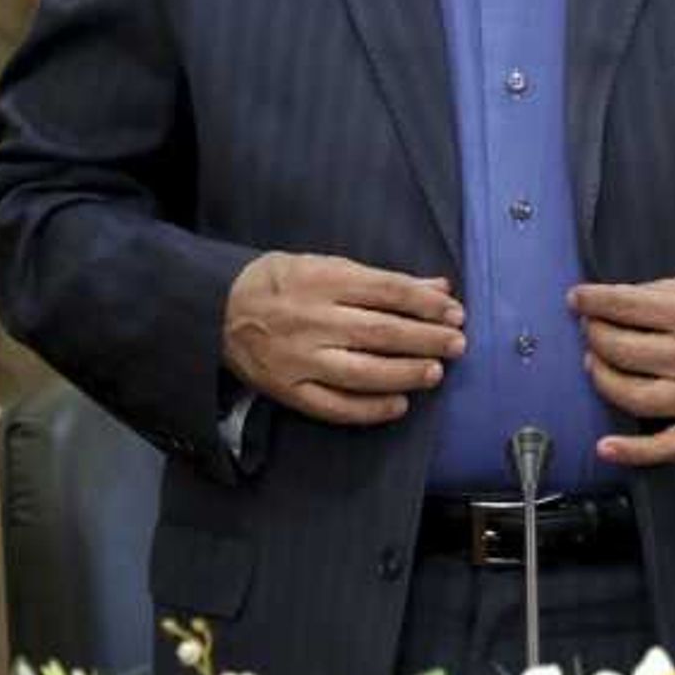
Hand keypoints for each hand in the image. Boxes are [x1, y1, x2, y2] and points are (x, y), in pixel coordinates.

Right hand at [221, 251, 466, 425]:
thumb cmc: (279, 282)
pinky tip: (399, 405)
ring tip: (436, 372)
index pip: (387, 291)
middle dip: (425, 338)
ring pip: (362, 372)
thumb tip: (439, 289)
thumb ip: (382, 280)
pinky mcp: (289, 390)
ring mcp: (300, 359)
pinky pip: (335, 406)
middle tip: (458, 343)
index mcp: (323, 280)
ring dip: (405, 373)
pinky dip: (370, 409)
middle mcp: (313, 320)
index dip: (425, 303)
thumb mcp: (327, 266)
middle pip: (381, 332)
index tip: (455, 311)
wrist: (216, 309)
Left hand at [568, 269, 674, 467]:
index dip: (591, 300)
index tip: (577, 297)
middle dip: (594, 333)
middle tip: (590, 326)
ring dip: (602, 378)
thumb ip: (663, 291)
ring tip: (595, 362)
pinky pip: (669, 447)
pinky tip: (605, 447)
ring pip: (632, 396)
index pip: (624, 306)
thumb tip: (619, 299)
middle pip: (621, 349)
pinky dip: (634, 452)